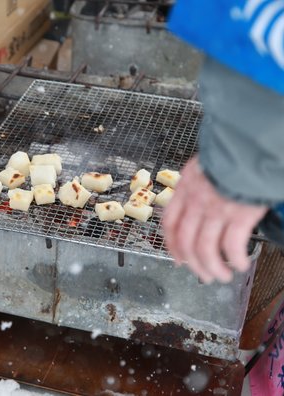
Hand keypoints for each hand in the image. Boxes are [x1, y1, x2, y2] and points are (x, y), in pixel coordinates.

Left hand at [162, 156, 266, 283]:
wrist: (252, 143)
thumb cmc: (232, 154)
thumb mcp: (203, 166)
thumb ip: (195, 187)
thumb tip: (195, 209)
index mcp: (185, 189)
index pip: (170, 223)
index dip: (171, 245)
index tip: (178, 258)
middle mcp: (196, 201)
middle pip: (185, 241)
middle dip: (193, 263)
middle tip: (202, 274)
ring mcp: (216, 209)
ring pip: (205, 249)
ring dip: (213, 268)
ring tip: (222, 276)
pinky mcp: (239, 215)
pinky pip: (231, 246)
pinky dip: (235, 260)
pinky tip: (241, 264)